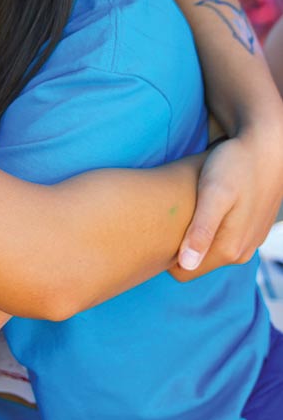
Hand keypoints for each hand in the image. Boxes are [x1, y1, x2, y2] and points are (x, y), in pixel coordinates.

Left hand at [172, 122, 282, 280]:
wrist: (267, 148)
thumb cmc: (234, 165)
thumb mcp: (213, 194)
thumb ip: (201, 230)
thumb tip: (187, 265)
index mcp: (229, 250)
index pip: (183, 271)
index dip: (164, 255)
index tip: (151, 231)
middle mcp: (240, 253)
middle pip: (195, 262)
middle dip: (176, 246)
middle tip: (162, 217)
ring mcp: (247, 242)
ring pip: (206, 251)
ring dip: (191, 236)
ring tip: (179, 210)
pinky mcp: (249, 229)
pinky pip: (219, 239)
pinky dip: (205, 227)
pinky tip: (198, 207)